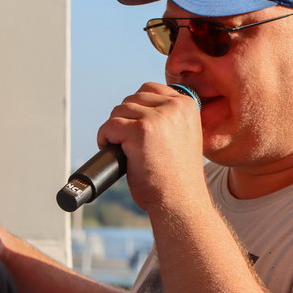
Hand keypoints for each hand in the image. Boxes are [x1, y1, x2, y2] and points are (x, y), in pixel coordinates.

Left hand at [96, 82, 206, 211]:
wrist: (180, 202)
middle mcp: (174, 106)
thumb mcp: (181, 137)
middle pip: (131, 99)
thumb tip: (136, 106)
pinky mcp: (139, 130)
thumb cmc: (176, 177)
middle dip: (125, 121)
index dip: (138, 110)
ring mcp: (157, 117)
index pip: (149, 90)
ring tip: (125, 151)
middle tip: (129, 145)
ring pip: (119, 111)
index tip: (138, 132)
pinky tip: (116, 154)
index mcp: (187, 104)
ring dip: (115, 130)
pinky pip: (109, 127)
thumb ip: (168, 118)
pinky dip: (105, 139)